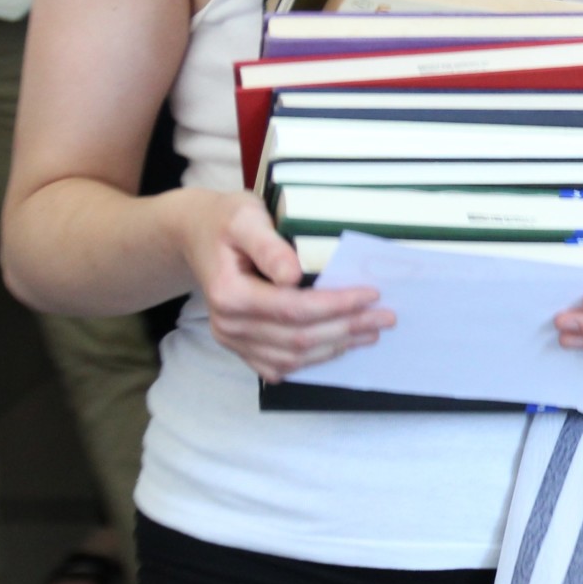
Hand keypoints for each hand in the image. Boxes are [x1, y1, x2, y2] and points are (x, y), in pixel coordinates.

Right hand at [182, 191, 392, 383]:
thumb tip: (293, 275)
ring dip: (336, 347)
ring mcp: (233, 340)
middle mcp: (228, 324)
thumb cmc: (225, 222)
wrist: (197, 236)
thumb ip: (269, 246)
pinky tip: (339, 347)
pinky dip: (313, 360)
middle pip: (298, 338)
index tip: (371, 295)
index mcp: (229, 293)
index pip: (293, 308)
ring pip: (292, 358)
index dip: (336, 305)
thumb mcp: (245, 218)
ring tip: (370, 333)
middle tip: (385, 317)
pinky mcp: (240, 346)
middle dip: (347, 328)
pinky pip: (280, 365)